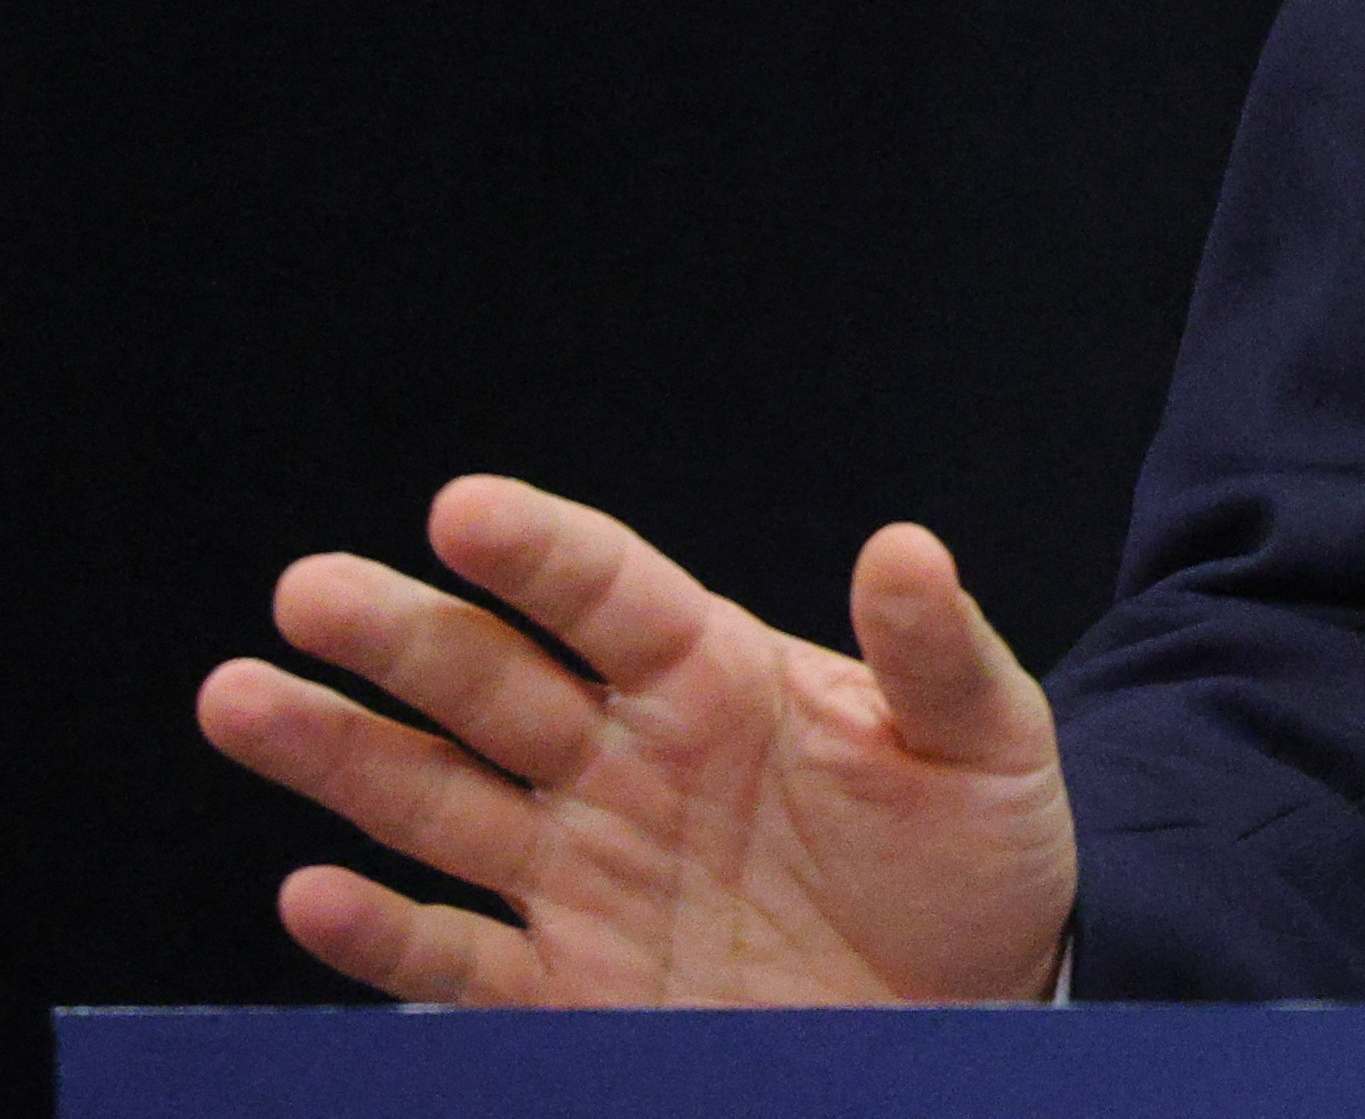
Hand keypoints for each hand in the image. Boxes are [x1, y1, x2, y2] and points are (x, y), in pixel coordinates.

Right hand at [196, 474, 1078, 1004]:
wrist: (978, 997)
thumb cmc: (980, 847)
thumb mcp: (983, 741)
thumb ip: (934, 653)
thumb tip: (904, 547)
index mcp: (715, 677)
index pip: (608, 595)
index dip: (537, 551)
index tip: (462, 509)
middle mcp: (625, 761)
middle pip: (491, 684)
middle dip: (399, 636)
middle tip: (306, 590)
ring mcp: (585, 871)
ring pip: (435, 801)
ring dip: (337, 754)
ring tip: (240, 698)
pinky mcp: (569, 987)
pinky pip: (455, 958)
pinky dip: (379, 932)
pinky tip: (312, 894)